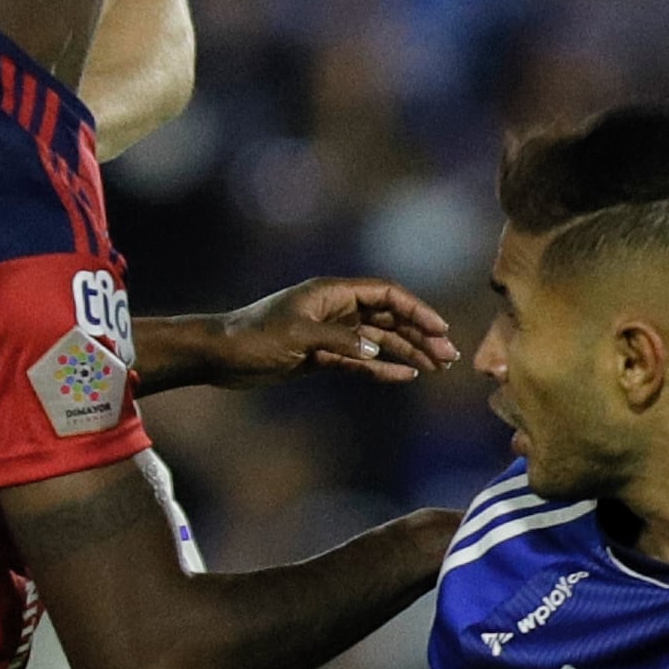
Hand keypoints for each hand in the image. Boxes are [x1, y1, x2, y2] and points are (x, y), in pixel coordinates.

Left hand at [193, 279, 460, 385]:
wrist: (219, 356)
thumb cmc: (253, 337)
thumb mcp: (298, 336)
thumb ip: (340, 340)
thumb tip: (377, 347)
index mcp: (332, 293)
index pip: (386, 294)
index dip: (417, 310)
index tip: (441, 329)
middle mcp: (336, 309)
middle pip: (389, 318)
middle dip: (420, 334)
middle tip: (448, 356)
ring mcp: (330, 333)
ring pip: (379, 340)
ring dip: (407, 352)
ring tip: (435, 367)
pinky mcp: (322, 355)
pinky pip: (360, 359)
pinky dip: (382, 366)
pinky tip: (404, 375)